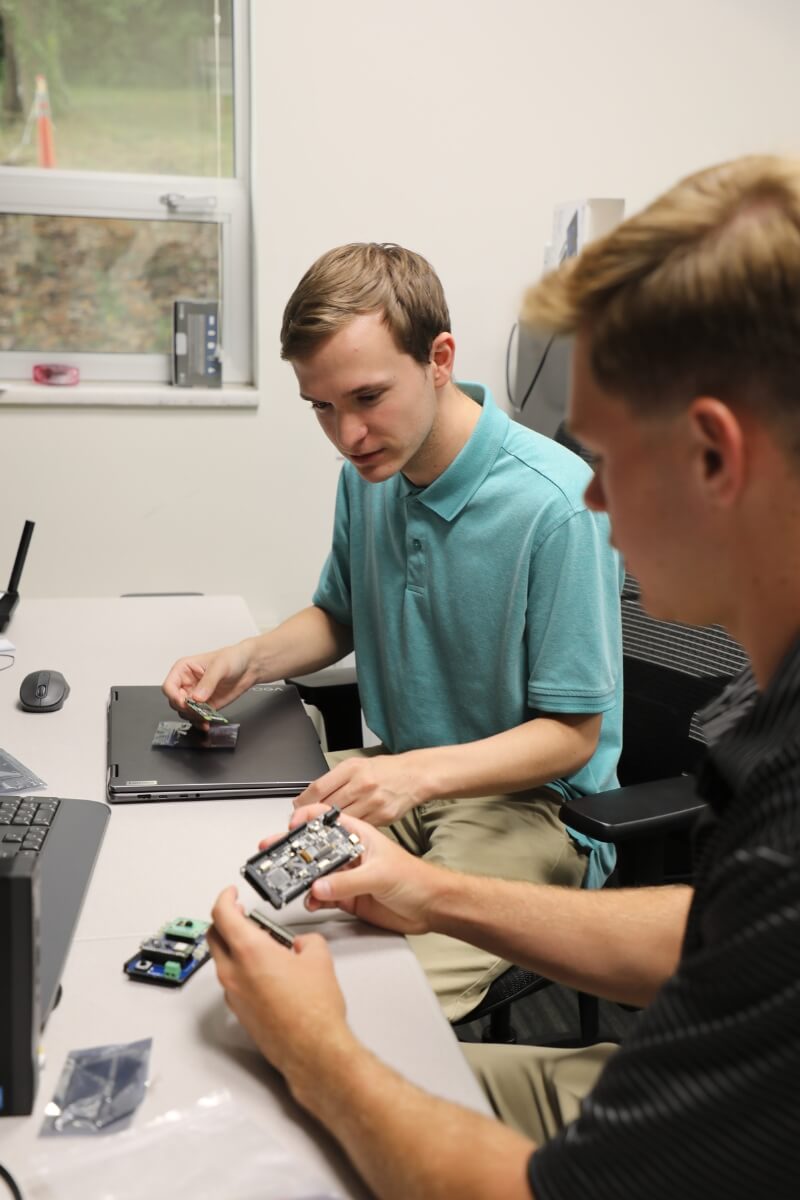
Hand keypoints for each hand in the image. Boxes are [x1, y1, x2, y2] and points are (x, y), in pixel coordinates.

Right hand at [162, 638, 257, 719]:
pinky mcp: (205, 706)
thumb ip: (208, 682)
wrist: (249, 667)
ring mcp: (195, 696)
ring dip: (193, 717)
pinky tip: (206, 723)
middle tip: (198, 710)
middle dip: (185, 709)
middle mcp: (186, 684)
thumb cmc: (232, 658)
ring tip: (205, 716)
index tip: (185, 703)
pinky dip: (199, 722)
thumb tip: (197, 697)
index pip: (169, 686)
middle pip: (174, 702)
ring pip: (184, 712)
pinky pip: (196, 717)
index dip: (174, 697)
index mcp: (183, 669)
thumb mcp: (220, 666)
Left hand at [208, 887, 353, 1082]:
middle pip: (214, 936)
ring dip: (232, 945)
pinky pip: (231, 981)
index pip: (222, 914)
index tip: (231, 893)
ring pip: (221, 960)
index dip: (225, 898)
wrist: (313, 1050)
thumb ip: (307, 941)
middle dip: (225, 919)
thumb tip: (303, 944)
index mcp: (250, 952)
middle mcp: (234, 973)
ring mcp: (233, 995)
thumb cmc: (313, 1011)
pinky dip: (240, 967)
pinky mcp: (238, 1012)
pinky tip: (263, 969)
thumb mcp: (319, 958)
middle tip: (238, 912)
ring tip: (257, 941)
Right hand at [276, 806, 439, 934]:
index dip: (306, 819)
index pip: (327, 820)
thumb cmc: (416, 879)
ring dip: (302, 879)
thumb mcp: (380, 874)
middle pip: (315, 848)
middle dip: (293, 851)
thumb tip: (320, 885)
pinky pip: (322, 896)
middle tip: (274, 853)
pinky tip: (310, 900)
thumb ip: (348, 881)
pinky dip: (313, 899)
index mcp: (358, 836)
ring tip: (292, 884)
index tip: (290, 826)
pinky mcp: (348, 897)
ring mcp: (347, 876)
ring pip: (316, 874)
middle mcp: (350, 854)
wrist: (431, 907)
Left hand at [292, 751, 429, 824]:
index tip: (297, 809)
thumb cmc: (385, 770)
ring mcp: (372, 802)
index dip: (303, 802)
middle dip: (312, 816)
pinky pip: (358, 828)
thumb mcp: (357, 765)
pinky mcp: (382, 817)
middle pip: (327, 805)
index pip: (319, 788)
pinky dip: (347, 831)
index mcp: (352, 769)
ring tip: (320, 829)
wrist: (414, 775)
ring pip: (341, 820)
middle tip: (303, 823)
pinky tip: (342, 831)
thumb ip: (335, 779)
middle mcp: (361, 784)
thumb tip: (311, 796)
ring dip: (328, 826)